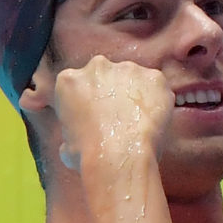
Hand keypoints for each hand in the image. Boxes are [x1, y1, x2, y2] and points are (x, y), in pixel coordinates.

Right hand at [53, 56, 173, 170]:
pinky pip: (157, 87)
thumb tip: (77, 138)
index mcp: (69, 80)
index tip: (98, 115)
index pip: (80, 84)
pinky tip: (154, 119)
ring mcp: (128, 69)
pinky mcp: (153, 77)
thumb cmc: (89, 156)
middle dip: (113, 92)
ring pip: (134, 79)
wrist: (119, 156)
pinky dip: (157, 100)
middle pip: (107, 76)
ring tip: (138, 121)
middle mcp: (97, 66)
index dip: (90, 101)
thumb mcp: (65, 145)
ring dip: (135, 95)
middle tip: (121, 118)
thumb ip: (73, 130)